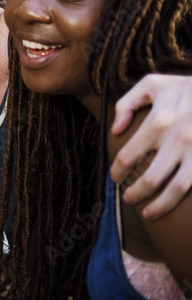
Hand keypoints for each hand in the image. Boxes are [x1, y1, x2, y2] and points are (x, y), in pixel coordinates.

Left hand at [110, 74, 191, 219]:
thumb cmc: (185, 87)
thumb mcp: (151, 85)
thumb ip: (126, 104)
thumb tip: (115, 130)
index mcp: (158, 121)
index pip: (128, 156)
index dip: (117, 171)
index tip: (114, 177)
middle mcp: (177, 140)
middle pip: (150, 178)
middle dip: (135, 193)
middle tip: (128, 199)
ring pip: (176, 189)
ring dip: (160, 206)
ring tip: (148, 214)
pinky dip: (182, 198)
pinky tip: (173, 204)